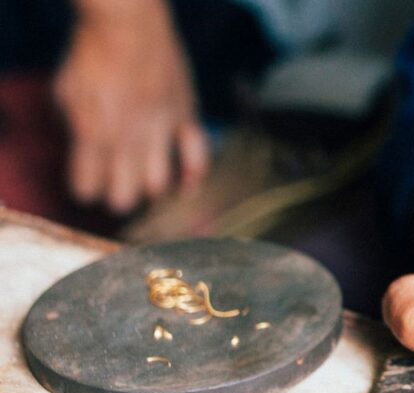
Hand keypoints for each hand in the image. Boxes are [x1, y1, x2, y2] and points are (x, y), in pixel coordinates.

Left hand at [54, 0, 208, 212]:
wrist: (127, 22)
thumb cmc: (91, 53)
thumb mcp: (66, 91)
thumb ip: (75, 127)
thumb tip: (85, 151)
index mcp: (92, 133)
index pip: (87, 186)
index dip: (85, 191)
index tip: (86, 187)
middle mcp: (126, 138)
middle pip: (123, 195)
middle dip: (117, 200)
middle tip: (116, 193)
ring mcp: (159, 129)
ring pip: (157, 184)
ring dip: (149, 192)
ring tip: (144, 186)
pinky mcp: (185, 116)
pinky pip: (196, 157)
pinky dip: (192, 176)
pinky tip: (186, 186)